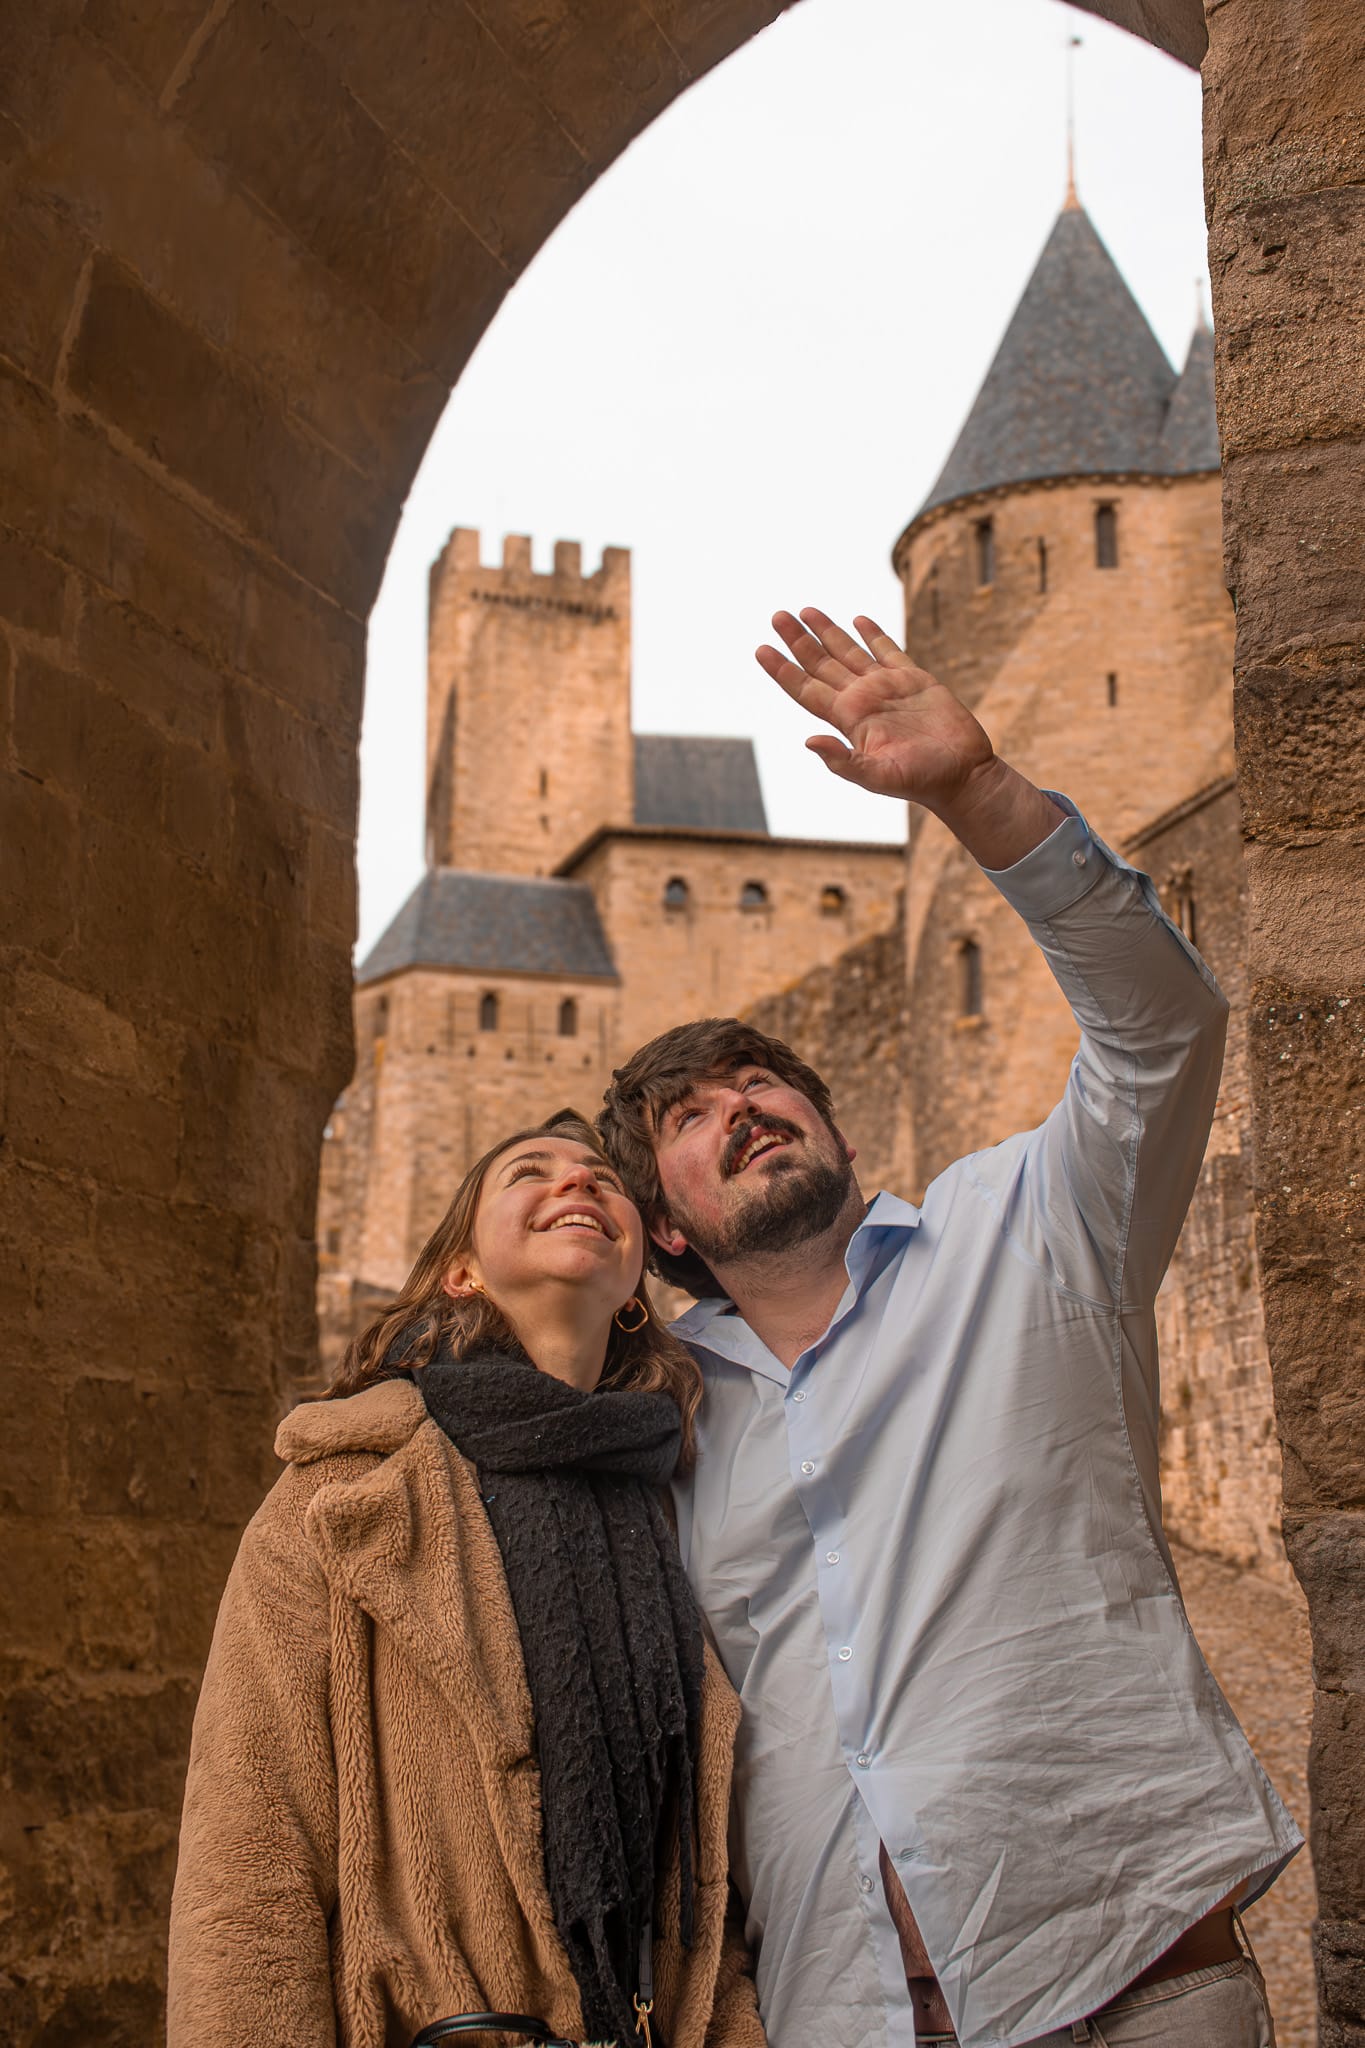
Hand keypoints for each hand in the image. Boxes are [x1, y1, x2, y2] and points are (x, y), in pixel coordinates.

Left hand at [755, 609, 993, 812]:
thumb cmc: (920, 781)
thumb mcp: (877, 777)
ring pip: (849, 651)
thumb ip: (843, 761)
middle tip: (777, 616)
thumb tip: (808, 741)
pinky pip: (888, 650)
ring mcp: (887, 687)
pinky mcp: (915, 680)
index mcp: (849, 718)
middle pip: (821, 664)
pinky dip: (873, 634)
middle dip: (798, 640)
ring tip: (806, 610)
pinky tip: (857, 619)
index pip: (806, 689)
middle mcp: (863, 699)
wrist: (962, 774)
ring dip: (827, 631)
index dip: (783, 670)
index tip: (761, 649)